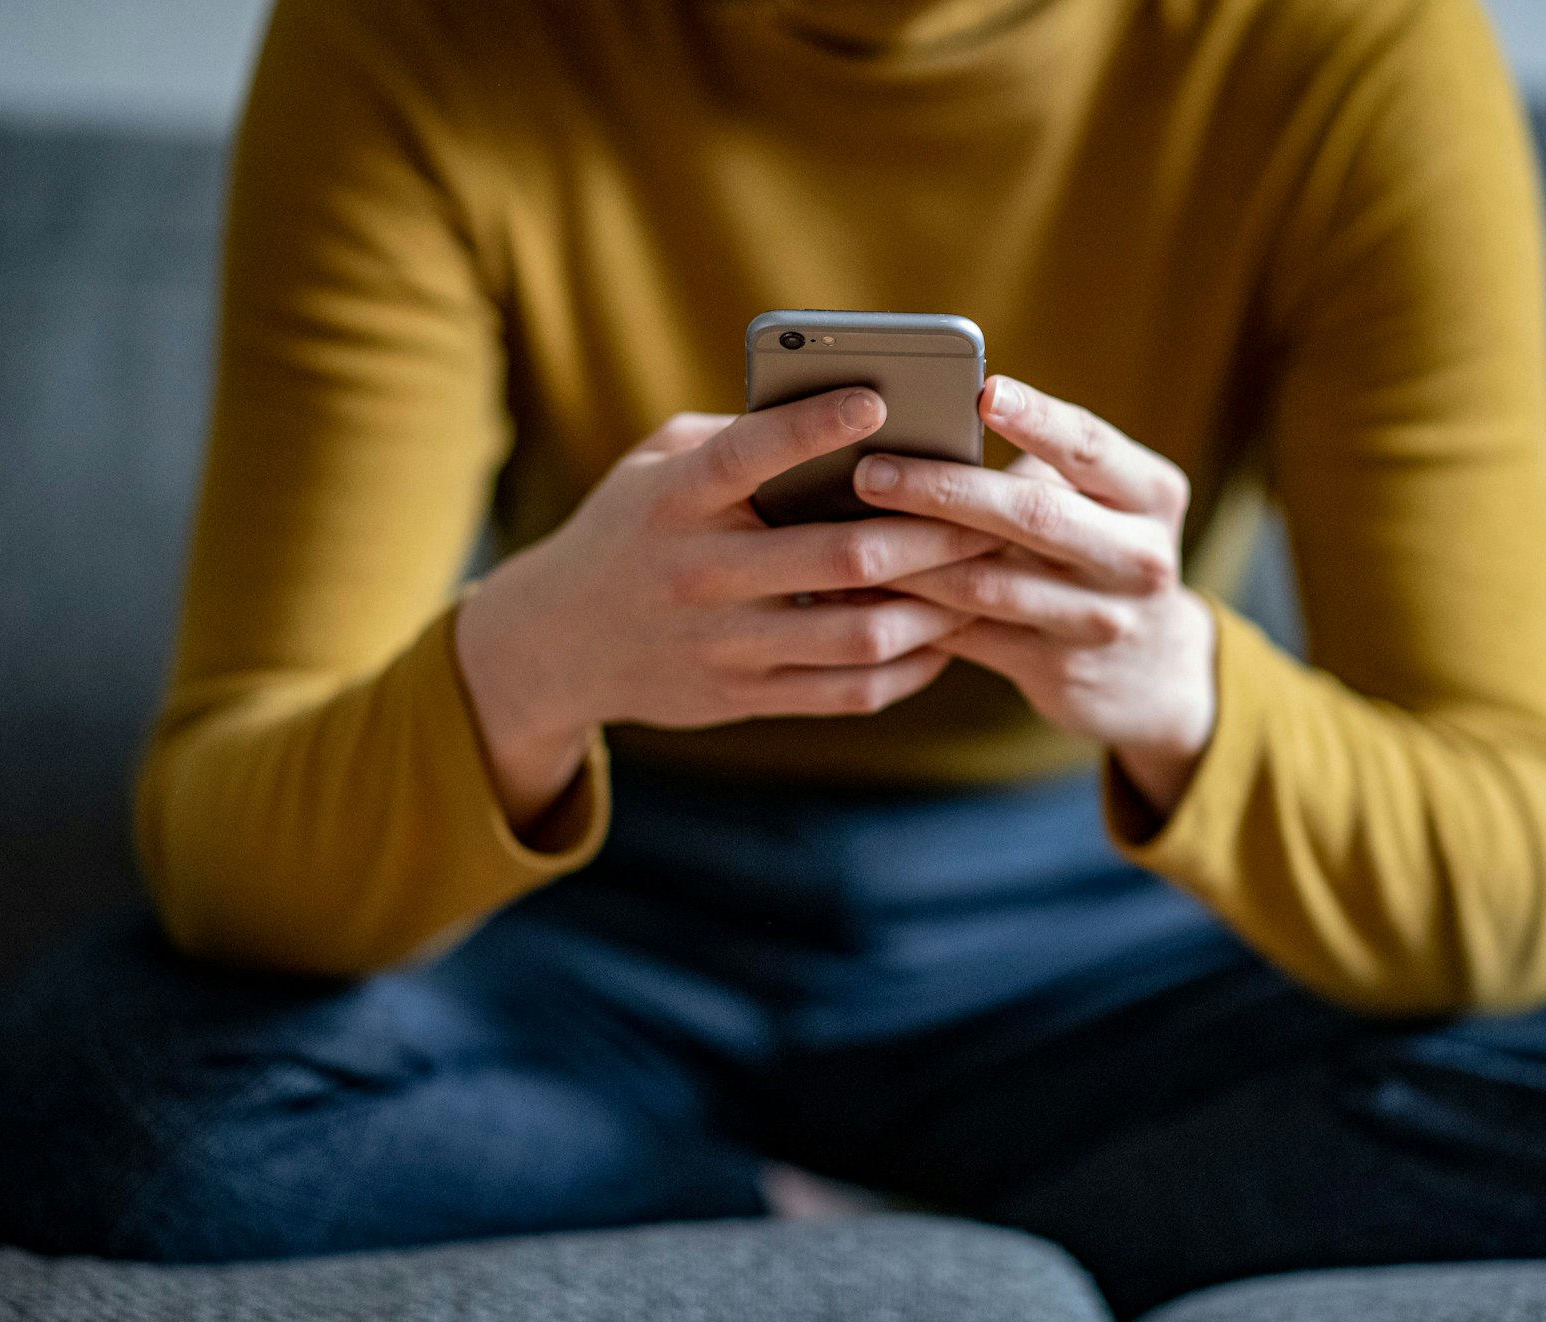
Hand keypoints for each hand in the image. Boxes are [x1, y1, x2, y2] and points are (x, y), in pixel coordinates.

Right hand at [457, 388, 1002, 830]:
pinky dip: (909, 667)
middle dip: (931, 534)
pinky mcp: (742, 698)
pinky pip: (848, 692)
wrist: (554, 643)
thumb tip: (841, 414)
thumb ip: (734, 439)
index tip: (881, 399)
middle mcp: (698, 575)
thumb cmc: (629, 529)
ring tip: (983, 576)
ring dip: (936, 607)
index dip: (816, 427)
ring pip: (858, 635)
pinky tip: (944, 638)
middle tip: (991, 511)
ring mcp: (722, 646)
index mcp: (674, 501)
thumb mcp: (655, 466)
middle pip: (839, 558)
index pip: (748, 455)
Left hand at [854, 376, 1216, 818]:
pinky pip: (968, 635)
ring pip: (987, 583)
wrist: (1154, 671)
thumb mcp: (1106, 505)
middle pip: (1032, 515)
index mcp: (1152, 495)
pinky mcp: (1057, 671)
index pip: (1090, 446)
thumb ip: (1042, 473)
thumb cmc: (1102, 553)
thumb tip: (925, 430)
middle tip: (870, 472)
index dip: (1037, 418)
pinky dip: (910, 611)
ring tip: (847, 532)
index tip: (983, 390)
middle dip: (943, 491)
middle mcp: (1138, 557)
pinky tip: (862, 590)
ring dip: (909, 557)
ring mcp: (1099, 620)